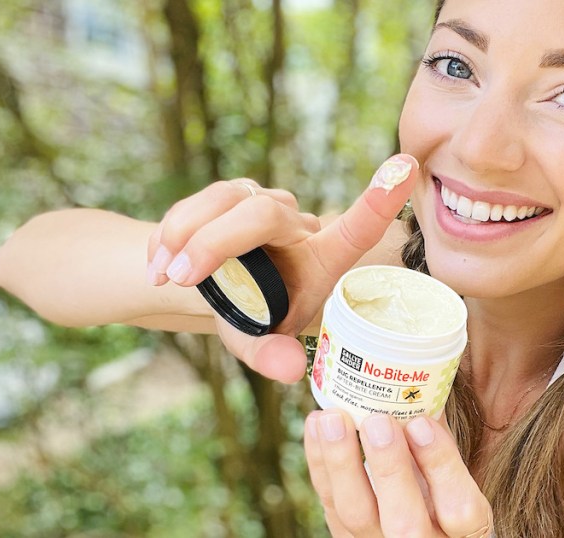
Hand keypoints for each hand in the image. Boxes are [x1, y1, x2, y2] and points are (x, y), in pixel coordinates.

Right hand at [145, 155, 417, 382]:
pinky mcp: (226, 196)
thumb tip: (290, 370)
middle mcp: (295, 224)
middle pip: (263, 212)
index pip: (358, 227)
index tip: (405, 167)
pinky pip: (194, 203)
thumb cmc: (253, 315)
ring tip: (165, 277)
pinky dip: (170, 232)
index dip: (380, 200)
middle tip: (183, 278)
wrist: (214, 291)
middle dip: (217, 242)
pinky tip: (158, 264)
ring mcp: (260, 203)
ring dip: (188, 234)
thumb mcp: (258, 339)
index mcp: (323, 257)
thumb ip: (270, 354)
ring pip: (224, 199)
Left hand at [304, 410, 493, 537]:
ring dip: (342, 464)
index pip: (462, 511)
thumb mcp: (460, 477)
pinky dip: (320, 464)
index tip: (422, 424)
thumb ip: (443, 443)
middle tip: (376, 421)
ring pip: (357, 516)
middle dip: (389, 469)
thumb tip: (425, 386)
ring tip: (333, 419)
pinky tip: (317, 426)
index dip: (442, 468)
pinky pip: (330, 506)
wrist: (419, 534)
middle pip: (405, 523)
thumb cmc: (445, 497)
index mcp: (463, 534)